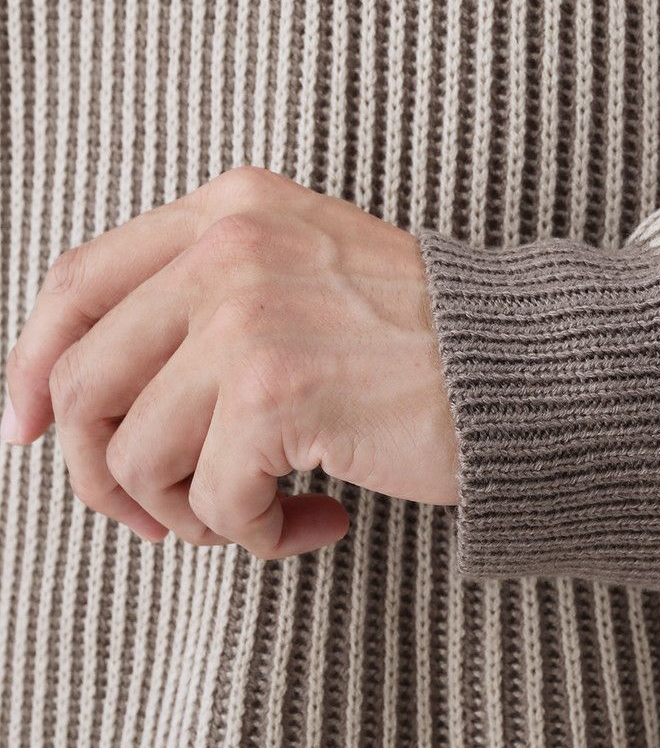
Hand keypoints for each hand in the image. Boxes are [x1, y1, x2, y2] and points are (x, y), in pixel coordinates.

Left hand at [0, 167, 459, 558]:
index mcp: (227, 212)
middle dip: (105, 477)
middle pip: (82, 385)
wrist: (522, 367)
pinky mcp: (279, 393)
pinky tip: (316, 522)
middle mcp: (227, 251)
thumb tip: (81, 403)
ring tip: (257, 518)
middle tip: (164, 516)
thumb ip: (201, 307)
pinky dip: (255, 536)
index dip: (30, 368)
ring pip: (134, 457)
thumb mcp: (301, 277)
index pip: (75, 284)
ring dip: (189, 515)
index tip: (25, 434)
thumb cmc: (417, 340)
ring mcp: (249, 318)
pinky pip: (213, 500)